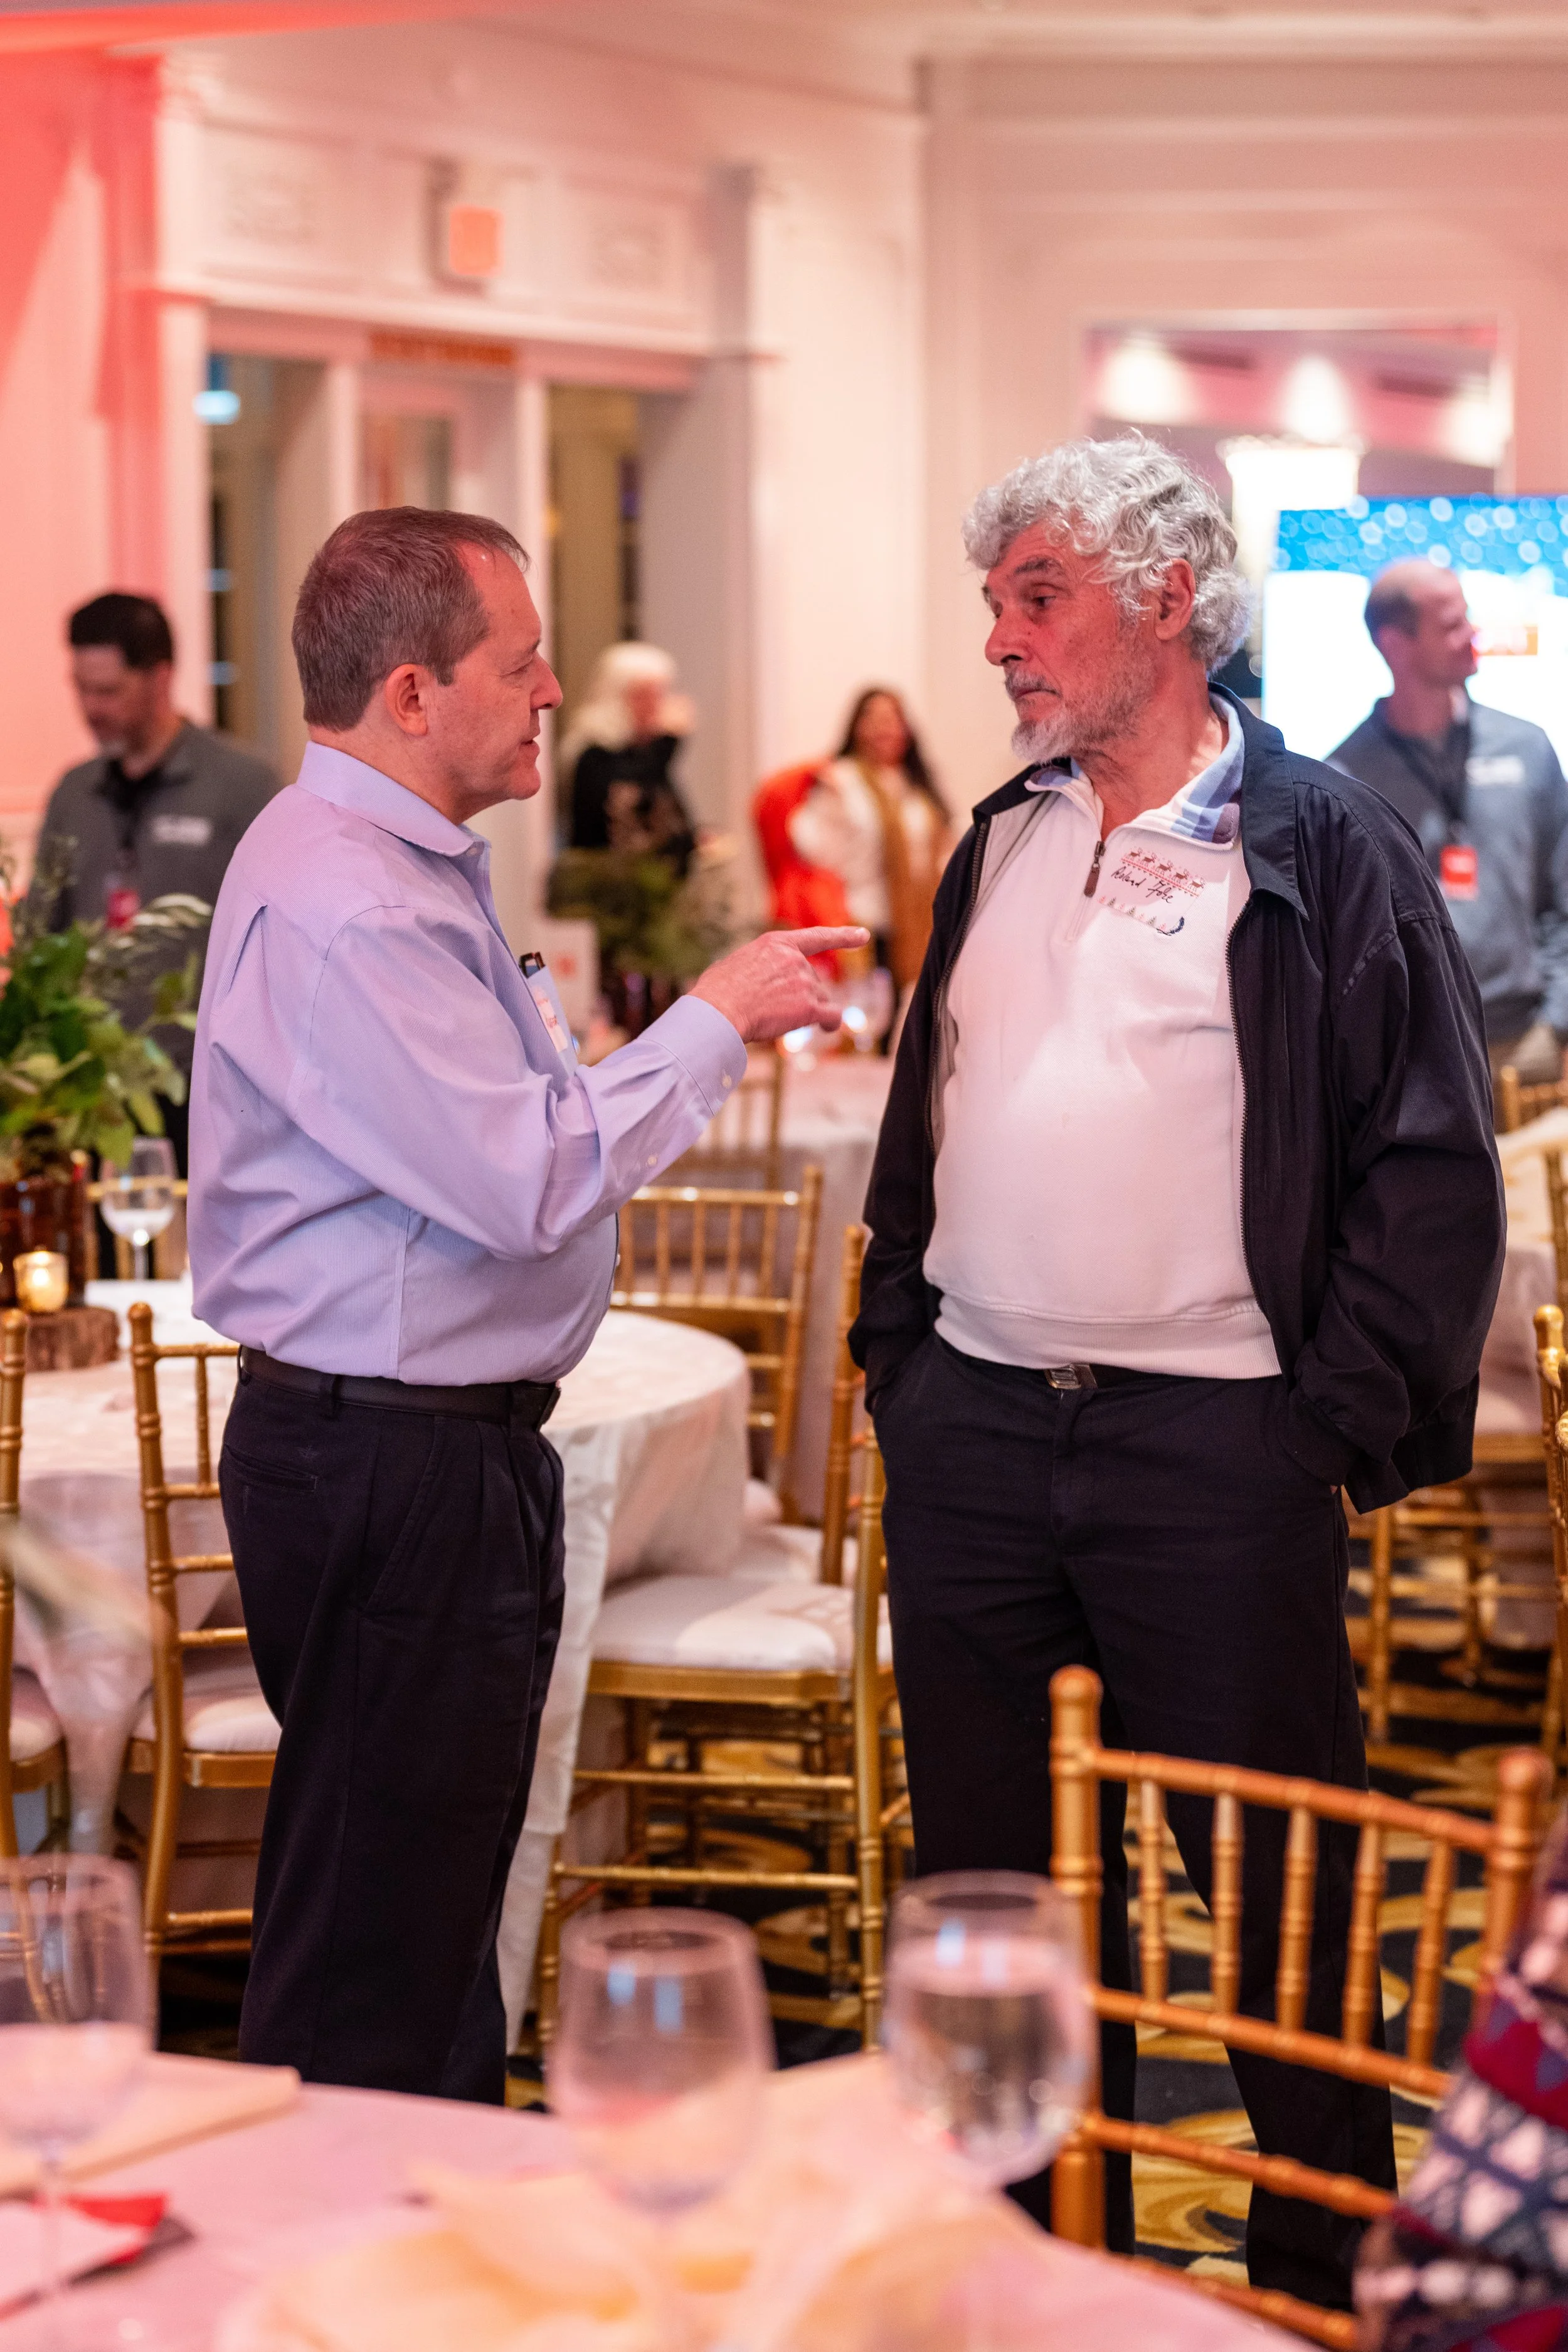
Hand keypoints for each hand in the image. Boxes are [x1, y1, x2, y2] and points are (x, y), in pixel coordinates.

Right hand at [689, 928, 870, 1043]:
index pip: (816, 938)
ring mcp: (803, 982)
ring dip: (807, 1011)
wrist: (718, 1012)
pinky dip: (831, 1022)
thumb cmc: (716, 993)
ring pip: (819, 999)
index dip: (842, 937)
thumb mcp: (735, 964)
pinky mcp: (809, 1006)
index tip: (863, 936)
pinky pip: (831, 1015)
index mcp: (775, 944)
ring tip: (777, 1020)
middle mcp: (794, 959)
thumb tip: (758, 981)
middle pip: (813, 980)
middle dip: (800, 996)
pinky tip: (827, 1028)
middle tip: (772, 1009)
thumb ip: (757, 967)